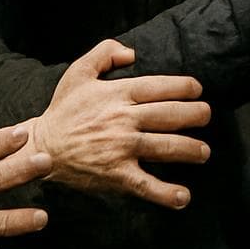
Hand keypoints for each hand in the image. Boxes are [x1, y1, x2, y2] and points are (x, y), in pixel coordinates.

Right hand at [30, 39, 211, 209]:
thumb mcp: (79, 72)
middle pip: (171, 115)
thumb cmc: (63, 109)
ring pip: (166, 147)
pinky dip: (167, 193)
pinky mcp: (116, 174)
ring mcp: (121, 148)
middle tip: (207, 116)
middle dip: (196, 115)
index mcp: (117, 94)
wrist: (42, 147)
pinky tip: (184, 197)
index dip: (185, 87)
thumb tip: (133, 52)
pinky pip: (146, 185)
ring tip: (204, 152)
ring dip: (191, 150)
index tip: (198, 90)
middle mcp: (124, 120)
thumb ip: (105, 52)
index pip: (160, 87)